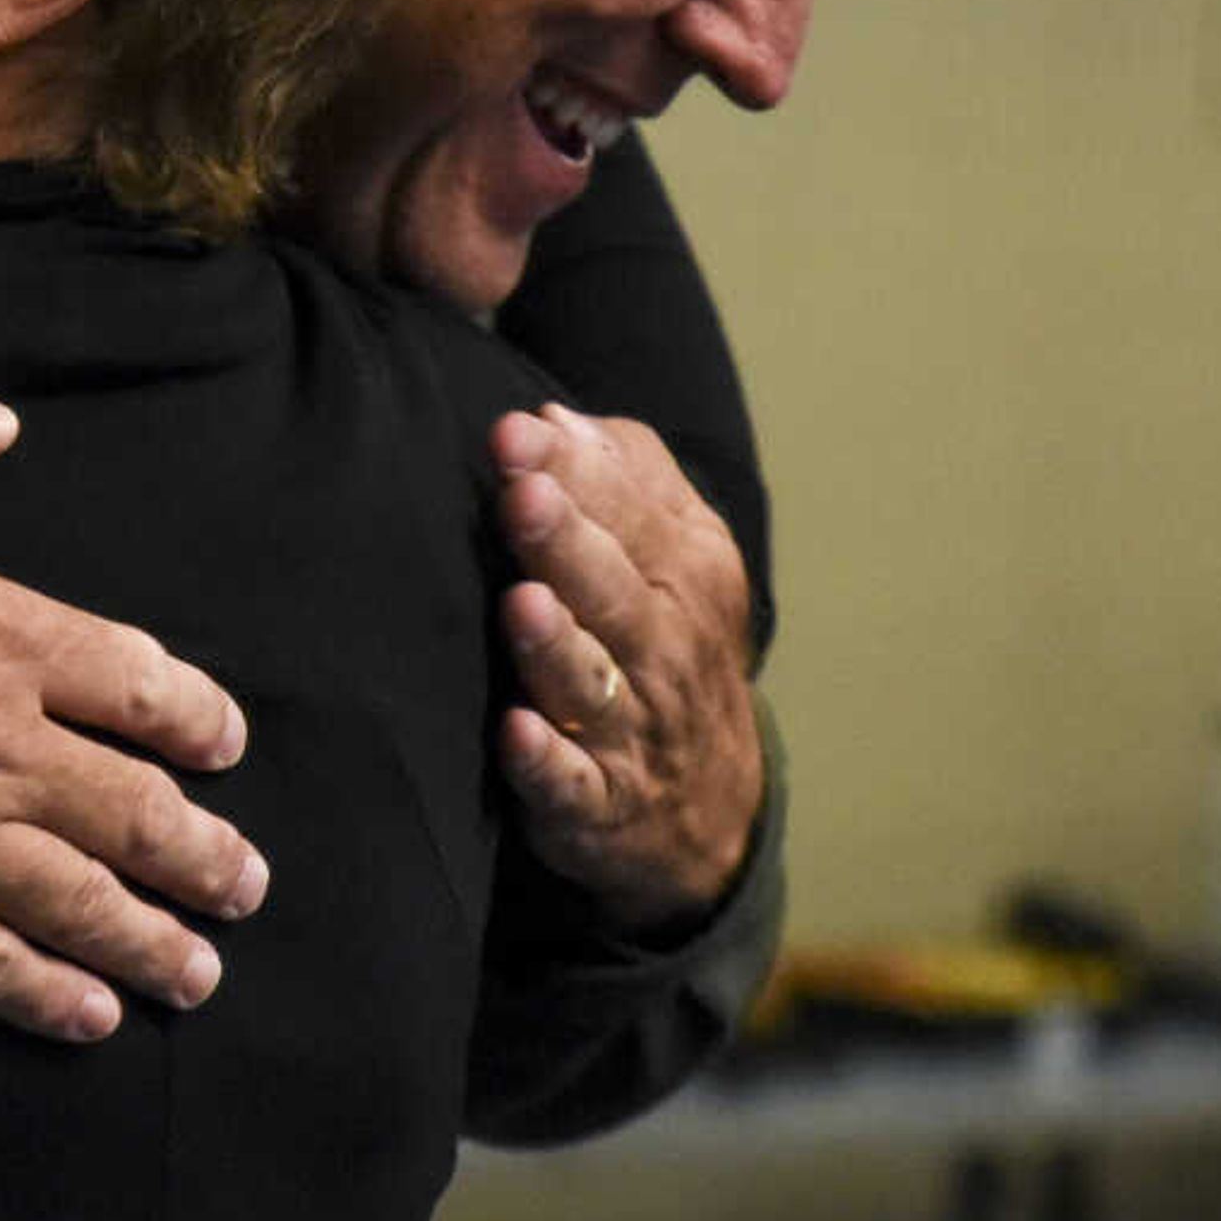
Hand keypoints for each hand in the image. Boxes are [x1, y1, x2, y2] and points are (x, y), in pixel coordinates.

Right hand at [0, 367, 265, 1042]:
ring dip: (152, 944)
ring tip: (194, 972)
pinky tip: (88, 1017)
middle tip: (242, 885)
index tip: (223, 747)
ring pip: (81, 904)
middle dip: (206, 858)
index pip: (142, 685)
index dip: (199, 722)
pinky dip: (47, 999)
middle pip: (139, 815)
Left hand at [489, 402, 762, 923]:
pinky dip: (545, 761)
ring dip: (556, 645)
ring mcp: (631, 729)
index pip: (629, 514)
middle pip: (612, 590)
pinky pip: (571, 783)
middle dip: (566, 541)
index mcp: (682, 574)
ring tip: (521, 602)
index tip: (511, 431)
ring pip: (592, 683)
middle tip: (520, 493)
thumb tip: (551, 417)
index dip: (571, 472)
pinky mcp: (596, 802)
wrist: (708, 799)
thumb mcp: (670, 553)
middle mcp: (663, 648)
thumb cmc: (664, 642)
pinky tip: (514, 731)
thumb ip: (620, 479)